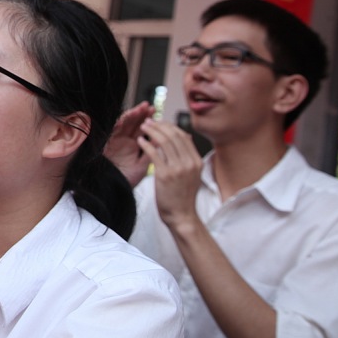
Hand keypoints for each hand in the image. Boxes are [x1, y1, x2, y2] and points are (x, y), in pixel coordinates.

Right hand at [104, 101, 153, 186]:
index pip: (144, 129)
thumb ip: (152, 151)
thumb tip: (167, 140)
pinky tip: (127, 117)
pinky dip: (120, 122)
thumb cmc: (128, 179)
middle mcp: (125, 141)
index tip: (160, 117)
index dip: (151, 122)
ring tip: (141, 108)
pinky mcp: (107, 142)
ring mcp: (116, 140)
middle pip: (134, 123)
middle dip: (143, 114)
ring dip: (132, 114)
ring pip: (124, 123)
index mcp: (135, 145)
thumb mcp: (143, 164)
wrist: (113, 188)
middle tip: (151, 108)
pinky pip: (113, 129)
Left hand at [137, 118, 202, 232]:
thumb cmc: (183, 196)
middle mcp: (189, 163)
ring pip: (164, 142)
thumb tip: (185, 136)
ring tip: (143, 127)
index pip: (183, 136)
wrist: (182, 216)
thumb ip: (188, 156)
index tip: (160, 123)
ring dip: (152, 131)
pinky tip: (140, 140)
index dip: (170, 126)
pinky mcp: (165, 175)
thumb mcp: (193, 174)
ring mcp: (178, 168)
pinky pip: (154, 154)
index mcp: (197, 161)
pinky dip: (146, 144)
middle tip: (149, 121)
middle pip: (173, 136)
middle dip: (160, 125)